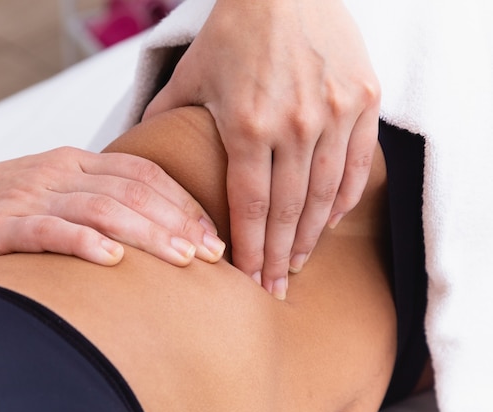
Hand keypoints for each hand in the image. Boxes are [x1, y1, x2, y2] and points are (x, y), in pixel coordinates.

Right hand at [0, 147, 224, 268]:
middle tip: (212, 252)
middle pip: (132, 192)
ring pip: (101, 209)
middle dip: (178, 222)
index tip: (211, 232)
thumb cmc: (7, 200)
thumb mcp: (58, 186)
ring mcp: (33, 197)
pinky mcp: (3, 226)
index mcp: (78, 162)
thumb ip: (99, 196)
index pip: (143, 174)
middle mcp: (62, 174)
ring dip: (147, 233)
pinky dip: (84, 242)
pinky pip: (50, 230)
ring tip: (182, 258)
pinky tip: (113, 259)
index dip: (183, 201)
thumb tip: (155, 226)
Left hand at [144, 0, 379, 298]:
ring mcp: (335, 114)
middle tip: (274, 288)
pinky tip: (330, 223)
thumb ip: (165, 115)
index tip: (248, 280)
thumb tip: (138, 146)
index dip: (249, 249)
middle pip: (287, 211)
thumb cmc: (235, 31)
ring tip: (298, 264)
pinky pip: (356, 166)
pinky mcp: (364, 100)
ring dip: (311, 237)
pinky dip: (343, 199)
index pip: (250, 206)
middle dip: (279, 256)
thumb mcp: (192, 73)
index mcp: (248, 125)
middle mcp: (295, 126)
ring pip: (324, 195)